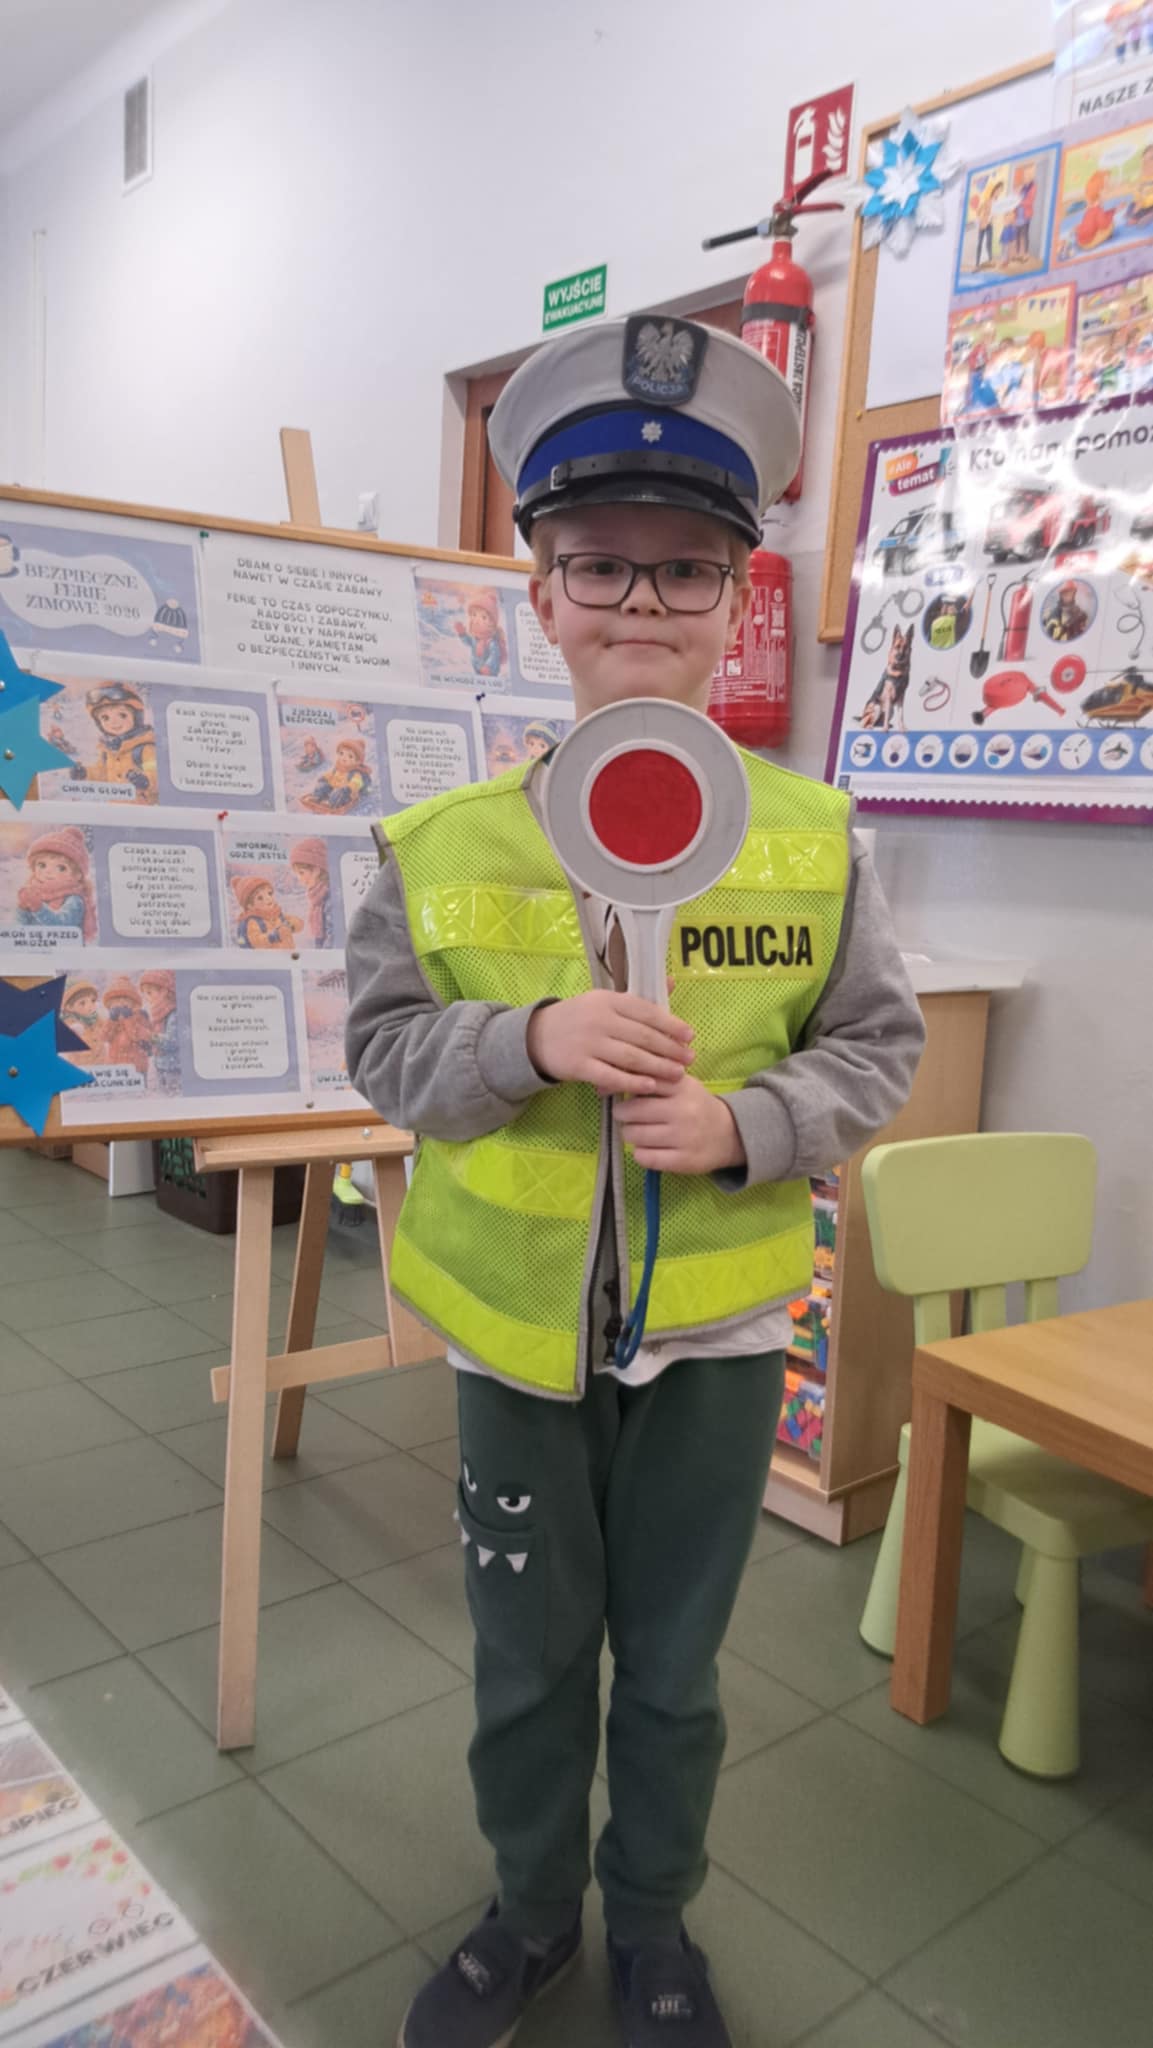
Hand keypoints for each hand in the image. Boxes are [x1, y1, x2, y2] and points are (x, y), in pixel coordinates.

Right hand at [527, 991, 693, 1095]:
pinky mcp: (579, 1065)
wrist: (536, 1036)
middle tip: (689, 1059)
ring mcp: (588, 1043)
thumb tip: (673, 982)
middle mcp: (599, 1019)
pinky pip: (611, 1076)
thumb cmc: (578, 1018)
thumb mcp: (604, 1001)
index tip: (690, 1036)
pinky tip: (650, 1086)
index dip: (671, 1024)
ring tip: (677, 1074)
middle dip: (670, 1049)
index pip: (646, 1011)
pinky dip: (632, 1082)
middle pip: (642, 1036)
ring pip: (631, 1057)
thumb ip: (638, 998)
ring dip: (658, 1067)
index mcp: (608, 1000)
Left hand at [614, 1074, 745, 1173]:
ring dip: (630, 1134)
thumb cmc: (695, 1105)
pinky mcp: (683, 1160)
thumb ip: (650, 1079)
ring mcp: (684, 1136)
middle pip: (631, 1111)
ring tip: (639, 1132)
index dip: (621, 1089)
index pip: (640, 1082)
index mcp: (681, 1086)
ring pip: (634, 1135)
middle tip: (629, 1116)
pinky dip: (640, 1154)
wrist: (730, 1133)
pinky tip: (648, 1149)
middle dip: (623, 1114)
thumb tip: (604, 1085)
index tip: (616, 1094)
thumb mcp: (680, 1084)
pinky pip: (644, 1157)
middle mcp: (683, 1110)